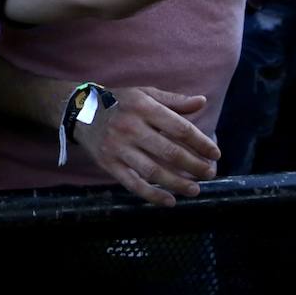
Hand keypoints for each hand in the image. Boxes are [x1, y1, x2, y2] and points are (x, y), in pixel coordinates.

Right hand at [73, 86, 219, 206]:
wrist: (80, 110)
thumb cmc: (120, 101)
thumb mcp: (145, 93)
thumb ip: (174, 101)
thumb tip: (202, 102)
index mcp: (144, 107)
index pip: (179, 128)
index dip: (200, 143)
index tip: (215, 153)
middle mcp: (131, 128)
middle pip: (169, 152)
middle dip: (194, 165)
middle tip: (210, 173)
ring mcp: (119, 148)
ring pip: (153, 171)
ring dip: (177, 183)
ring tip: (195, 190)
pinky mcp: (109, 164)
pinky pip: (133, 184)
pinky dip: (152, 195)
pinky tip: (169, 201)